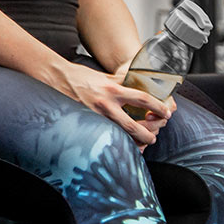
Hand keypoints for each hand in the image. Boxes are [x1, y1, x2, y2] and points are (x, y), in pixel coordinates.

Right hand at [46, 62, 172, 147]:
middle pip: (132, 125)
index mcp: (113, 90)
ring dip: (131, 142)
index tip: (167, 112)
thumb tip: (142, 84)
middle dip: (146, 134)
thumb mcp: (106, 76)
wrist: (57, 78)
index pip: (142, 99)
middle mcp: (105, 104)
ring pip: (118, 135)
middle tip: (154, 138)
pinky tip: (120, 147)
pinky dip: (114, 143)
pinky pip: (103, 136)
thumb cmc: (82, 76)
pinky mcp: (85, 124)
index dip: (157, 107)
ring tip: (140, 146)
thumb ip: (123, 82)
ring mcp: (94, 116)